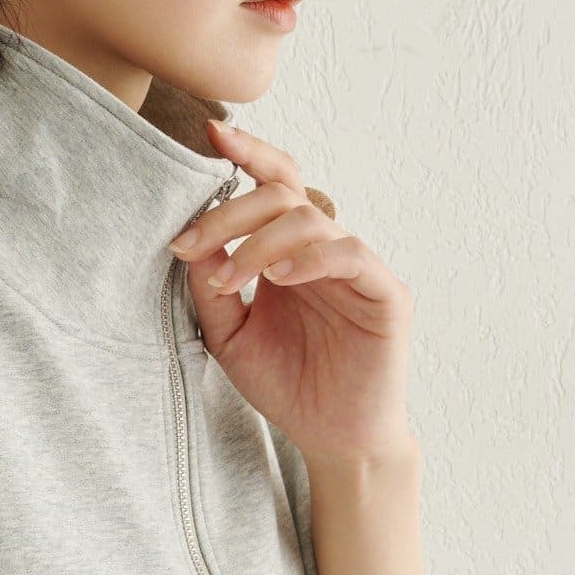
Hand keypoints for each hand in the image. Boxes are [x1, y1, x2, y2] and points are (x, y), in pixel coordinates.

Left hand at [169, 119, 415, 464]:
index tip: (210, 135)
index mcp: (288, 251)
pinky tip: (278, 277)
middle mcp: (323, 249)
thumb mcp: (229, 336)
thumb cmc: (287, 385)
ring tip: (229, 279)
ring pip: (310, 218)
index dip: (247, 154)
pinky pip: (351, 253)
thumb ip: (210, 289)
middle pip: (282, 193)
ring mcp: (357, 268)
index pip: (272, 184)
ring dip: (258, 242)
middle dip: (229, 211)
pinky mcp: (385, 293)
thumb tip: (190, 242)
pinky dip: (310, 257)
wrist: (331, 439)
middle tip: (189, 243)